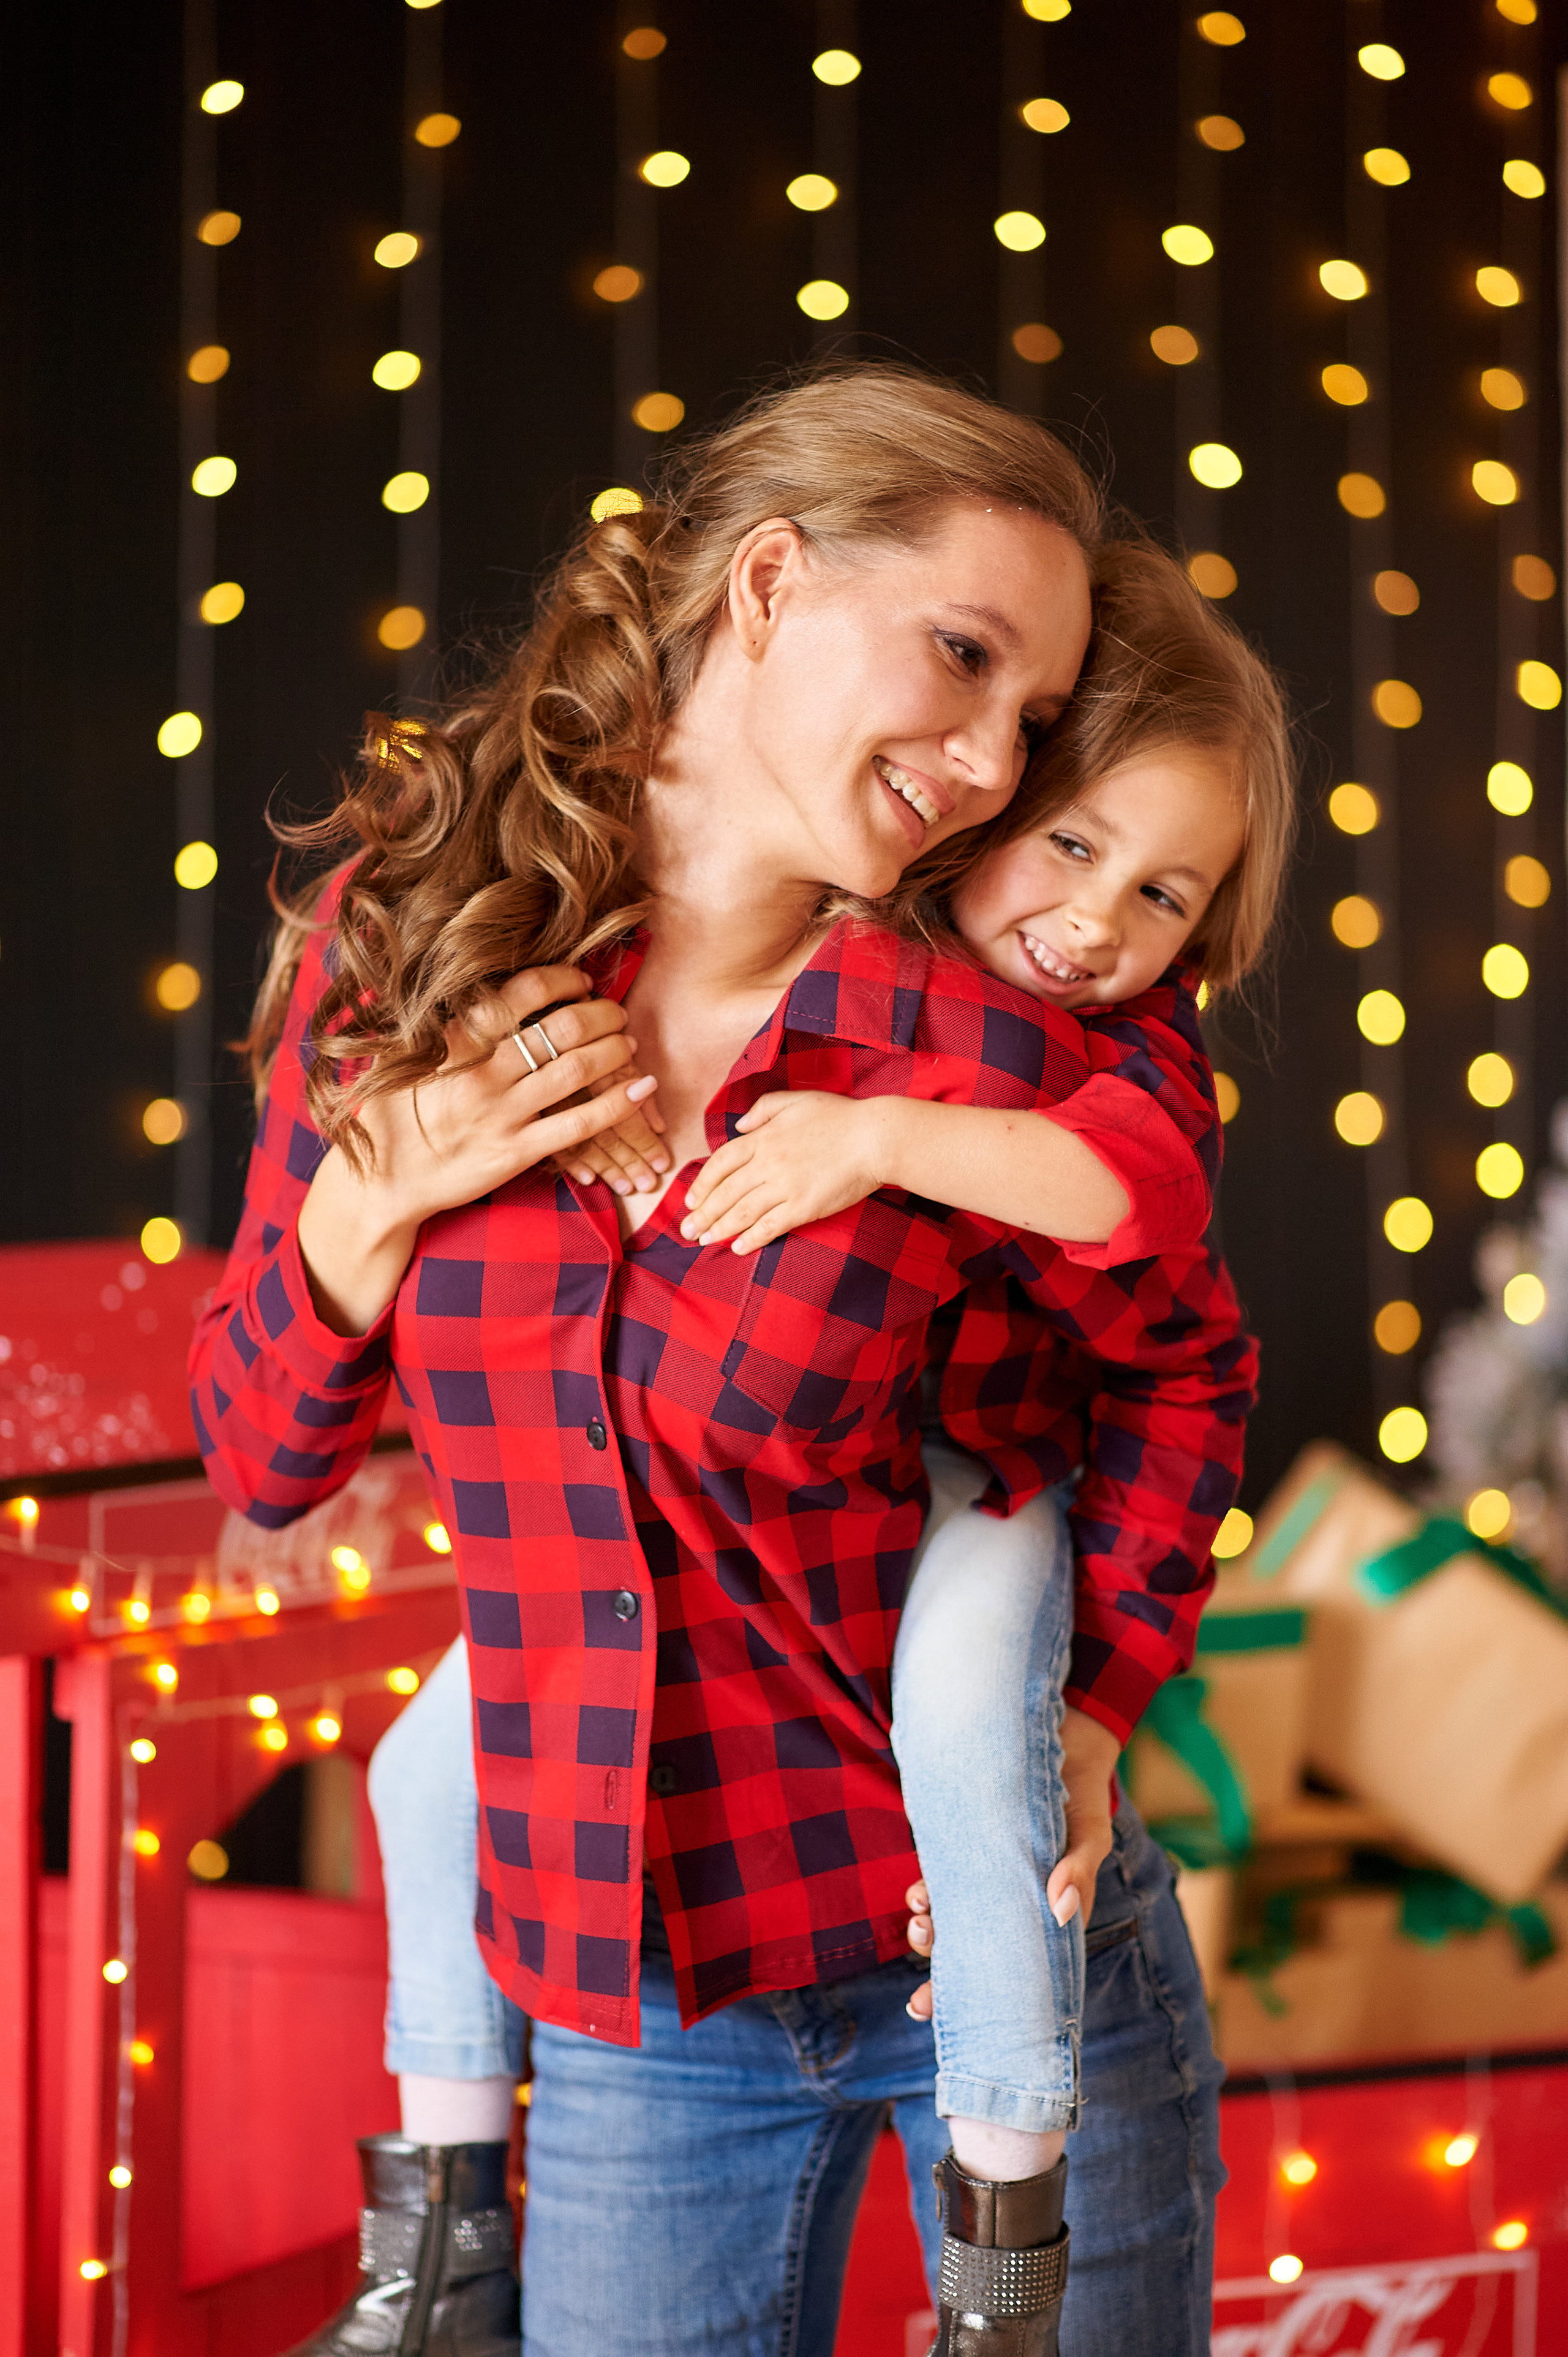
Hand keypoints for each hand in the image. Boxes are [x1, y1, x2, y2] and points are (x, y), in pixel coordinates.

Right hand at [298, 966, 656, 1332]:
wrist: (383, 1183)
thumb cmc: (391, 1116)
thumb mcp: (399, 1058)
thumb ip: (432, 1023)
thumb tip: (451, 980)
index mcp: (454, 1042)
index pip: (520, 994)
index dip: (561, 980)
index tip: (581, 980)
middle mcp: (481, 1074)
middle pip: (559, 1028)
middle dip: (599, 1013)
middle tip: (615, 1011)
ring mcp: (501, 1115)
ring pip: (576, 1070)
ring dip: (613, 1050)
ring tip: (628, 1042)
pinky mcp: (516, 1153)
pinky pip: (580, 1124)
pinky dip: (618, 1104)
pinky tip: (643, 1090)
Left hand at [679, 1090, 893, 1253]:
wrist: (875, 1137)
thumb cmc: (839, 1116)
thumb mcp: (795, 1100)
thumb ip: (763, 1109)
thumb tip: (739, 1127)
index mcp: (763, 1137)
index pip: (721, 1163)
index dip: (702, 1184)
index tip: (691, 1200)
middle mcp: (768, 1162)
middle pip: (725, 1192)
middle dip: (703, 1214)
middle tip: (687, 1231)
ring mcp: (785, 1186)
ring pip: (742, 1212)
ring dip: (719, 1229)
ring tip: (703, 1241)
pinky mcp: (803, 1207)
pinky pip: (770, 1226)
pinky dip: (751, 1239)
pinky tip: (737, 1248)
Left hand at [900, 1704, 1118, 2025]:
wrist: (1060, 1736)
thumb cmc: (1083, 1795)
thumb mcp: (1090, 1831)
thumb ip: (1079, 1869)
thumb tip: (1061, 1911)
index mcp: (1046, 1914)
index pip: (1017, 1971)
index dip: (984, 2000)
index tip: (956, 2026)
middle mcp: (1012, 1901)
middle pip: (977, 1954)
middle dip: (946, 1980)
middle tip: (920, 2001)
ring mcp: (986, 1874)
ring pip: (954, 1920)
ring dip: (932, 1933)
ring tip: (920, 1928)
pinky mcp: (966, 1844)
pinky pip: (942, 1878)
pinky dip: (929, 1890)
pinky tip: (919, 1892)